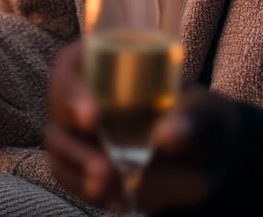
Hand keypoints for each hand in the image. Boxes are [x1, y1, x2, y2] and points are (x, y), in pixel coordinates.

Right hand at [46, 41, 240, 214]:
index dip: (73, 92)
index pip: (70, 68)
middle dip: (77, 145)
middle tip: (107, 171)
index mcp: (104, 60)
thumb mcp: (205, 115)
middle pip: (57, 110)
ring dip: (80, 173)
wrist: (203, 157)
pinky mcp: (79, 161)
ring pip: (58, 147)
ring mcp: (76, 128)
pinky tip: (118, 203)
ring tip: (114, 192)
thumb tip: (168, 138)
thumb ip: (192, 122)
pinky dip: (88, 192)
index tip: (93, 118)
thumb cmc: (200, 120)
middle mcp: (82, 90)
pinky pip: (69, 176)